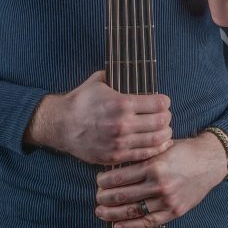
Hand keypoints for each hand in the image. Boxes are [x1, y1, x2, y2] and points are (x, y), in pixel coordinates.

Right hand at [24, 70, 171, 164]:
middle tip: (165, 116)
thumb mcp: (99, 82)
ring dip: (164, 134)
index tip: (164, 101)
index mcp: (122, 103)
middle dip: (167, 117)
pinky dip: (156, 149)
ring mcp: (120, 142)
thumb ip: (118, 76)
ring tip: (164, 130)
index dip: (165, 102)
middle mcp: (123, 124)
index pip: (159, 104)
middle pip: (161, 122)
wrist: (61, 125)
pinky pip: (144, 155)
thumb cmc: (81, 101)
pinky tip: (159, 144)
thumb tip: (134, 70)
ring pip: (157, 140)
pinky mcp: (116, 156)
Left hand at [94, 130, 227, 227]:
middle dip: (104, 198)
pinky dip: (130, 226)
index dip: (104, 181)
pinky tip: (117, 227)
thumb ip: (141, 157)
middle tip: (96, 197)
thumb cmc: (184, 151)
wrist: (210, 161)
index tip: (98, 182)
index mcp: (154, 165)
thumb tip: (115, 165)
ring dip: (112, 214)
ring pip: (132, 211)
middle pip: (123, 195)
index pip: (120, 177)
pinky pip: (148, 222)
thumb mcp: (161, 147)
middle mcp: (160, 184)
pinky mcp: (174, 211)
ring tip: (100, 212)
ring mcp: (167, 200)